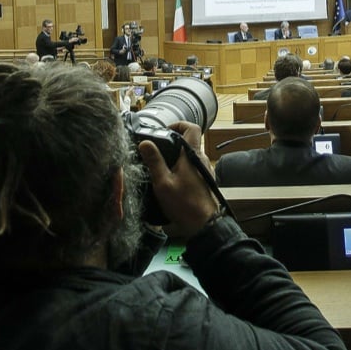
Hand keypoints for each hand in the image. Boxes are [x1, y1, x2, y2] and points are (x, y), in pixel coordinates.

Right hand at [138, 122, 218, 236]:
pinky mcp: (205, 181)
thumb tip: (145, 143)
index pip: (192, 128)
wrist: (204, 225)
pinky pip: (193, 167)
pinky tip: (172, 180)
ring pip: (190, 156)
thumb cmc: (184, 204)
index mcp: (192, 155)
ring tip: (162, 167)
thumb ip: (154, 161)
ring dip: (177, 157)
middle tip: (158, 151)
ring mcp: (205, 171)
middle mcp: (202, 160)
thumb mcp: (163, 183)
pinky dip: (182, 168)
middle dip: (173, 143)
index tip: (165, 131)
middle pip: (189, 141)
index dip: (178, 124)